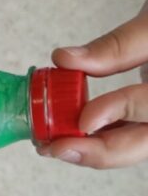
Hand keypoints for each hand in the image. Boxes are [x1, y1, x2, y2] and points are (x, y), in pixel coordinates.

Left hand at [46, 0, 147, 167]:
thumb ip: (117, 45)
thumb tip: (66, 60)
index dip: (120, 111)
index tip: (84, 117)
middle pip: (146, 142)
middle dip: (102, 151)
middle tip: (60, 148)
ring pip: (137, 145)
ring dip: (96, 148)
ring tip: (56, 145)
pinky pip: (132, 135)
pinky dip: (102, 137)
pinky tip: (71, 135)